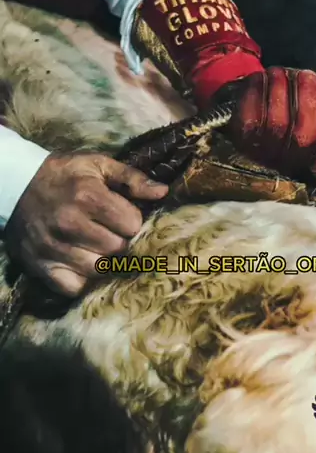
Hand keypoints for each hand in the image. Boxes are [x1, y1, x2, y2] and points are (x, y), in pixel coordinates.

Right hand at [4, 152, 167, 295]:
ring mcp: (54, 248)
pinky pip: (74, 287)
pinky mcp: (40, 267)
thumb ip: (132, 178)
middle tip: (109, 231)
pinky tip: (80, 262)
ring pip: (99, 269)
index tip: (122, 216)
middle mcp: (70, 223)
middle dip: (119, 241)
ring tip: (94, 245)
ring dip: (102, 260)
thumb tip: (162, 192)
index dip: (131, 220)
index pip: (132, 224)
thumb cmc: (65, 175)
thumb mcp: (98, 165)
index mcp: (87, 196)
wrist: (16, 186)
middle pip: (117, 249)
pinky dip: (81, 279)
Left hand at [224, 67, 315, 184]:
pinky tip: (260, 78)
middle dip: (308, 102)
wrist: (253, 85)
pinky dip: (257, 92)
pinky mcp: (237, 141)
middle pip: (303, 139)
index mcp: (313, 158)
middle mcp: (287, 164)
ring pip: (276, 126)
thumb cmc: (293, 93)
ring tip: (280, 72)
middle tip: (308, 75)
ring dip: (281, 91)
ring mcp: (260, 156)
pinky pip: (250, 119)